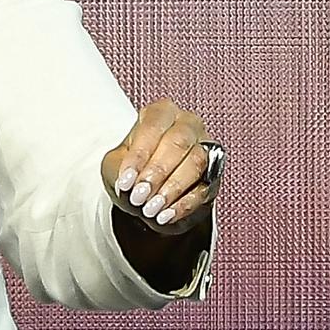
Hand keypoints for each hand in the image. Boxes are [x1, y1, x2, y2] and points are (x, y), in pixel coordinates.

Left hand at [101, 101, 216, 234]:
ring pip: (196, 163)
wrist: (148, 193)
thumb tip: (130, 182)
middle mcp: (188, 125)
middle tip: (139, 195)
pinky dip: (182, 205)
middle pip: (178, 142)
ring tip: (150, 208)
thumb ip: (119, 168)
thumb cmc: (133, 169)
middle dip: (157, 172)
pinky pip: (203, 188)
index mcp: (162, 113)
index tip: (126, 181)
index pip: (152, 127)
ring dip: (171, 188)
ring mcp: (205, 148)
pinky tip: (164, 216)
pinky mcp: (213, 176)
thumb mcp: (115, 164)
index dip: (139, 155)